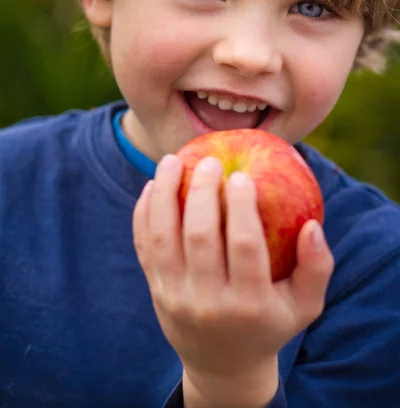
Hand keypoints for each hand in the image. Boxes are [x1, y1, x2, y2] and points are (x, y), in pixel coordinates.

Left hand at [133, 154, 333, 407]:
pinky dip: (143, 213)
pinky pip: (143, 245)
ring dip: (164, 193)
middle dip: (201, 191)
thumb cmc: (269, 323)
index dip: (241, 206)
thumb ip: (316, 267)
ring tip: (172, 160)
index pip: (243, 246)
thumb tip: (312, 226)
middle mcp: (207, 302)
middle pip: (199, 236)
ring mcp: (175, 296)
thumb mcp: (304, 306)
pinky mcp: (155, 289)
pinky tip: (152, 186)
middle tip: (209, 162)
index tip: (242, 175)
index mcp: (249, 304)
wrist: (222, 364)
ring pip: (162, 237)